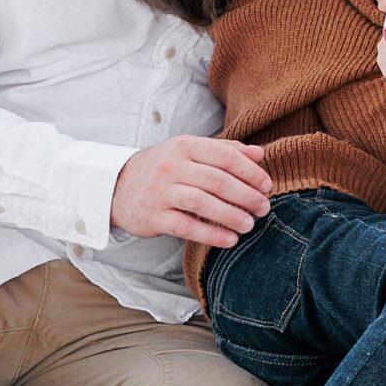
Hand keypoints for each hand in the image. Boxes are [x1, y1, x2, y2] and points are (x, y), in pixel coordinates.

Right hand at [110, 135, 271, 250]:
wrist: (118, 187)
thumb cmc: (163, 168)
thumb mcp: (190, 152)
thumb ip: (225, 150)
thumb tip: (260, 154)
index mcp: (185, 146)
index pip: (225, 156)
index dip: (250, 172)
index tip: (267, 185)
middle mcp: (172, 166)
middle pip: (217, 180)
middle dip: (246, 195)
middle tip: (263, 208)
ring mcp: (161, 192)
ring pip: (202, 203)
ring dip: (231, 215)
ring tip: (250, 224)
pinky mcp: (154, 217)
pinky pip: (186, 226)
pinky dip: (211, 234)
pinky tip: (230, 240)